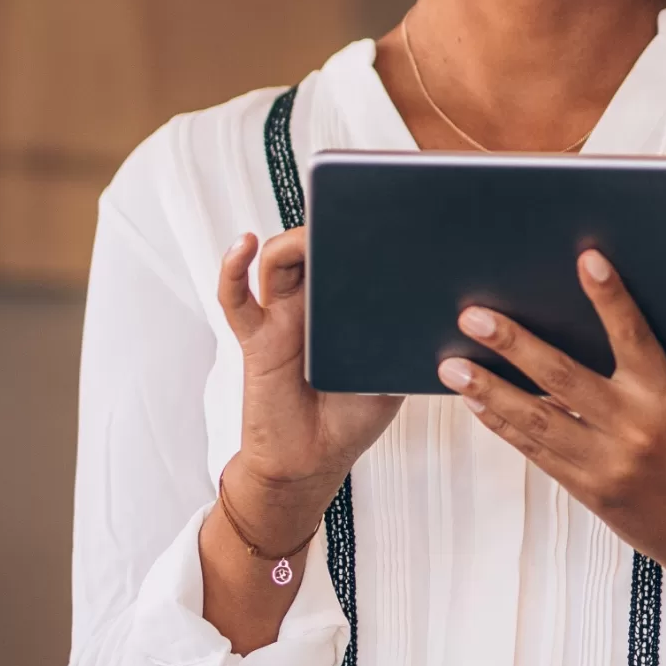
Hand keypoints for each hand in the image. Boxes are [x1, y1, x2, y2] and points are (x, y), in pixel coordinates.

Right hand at [214, 227, 401, 555]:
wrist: (313, 461)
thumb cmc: (353, 416)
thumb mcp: (394, 375)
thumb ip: (404, 342)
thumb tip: (433, 309)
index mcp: (350, 304)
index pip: (354, 251)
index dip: (366, 226)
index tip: (390, 204)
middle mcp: (314, 301)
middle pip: (315, 244)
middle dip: (330, 222)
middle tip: (351, 206)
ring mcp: (282, 316)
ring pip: (277, 260)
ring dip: (292, 240)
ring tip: (310, 232)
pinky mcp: (257, 337)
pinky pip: (236, 299)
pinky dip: (232, 268)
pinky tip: (240, 245)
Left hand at [443, 253, 665, 665]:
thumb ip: (642, 378)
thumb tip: (582, 338)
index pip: (634, 337)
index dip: (610, 298)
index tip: (587, 260)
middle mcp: (634, 429)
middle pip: (562, 377)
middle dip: (514, 344)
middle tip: (475, 317)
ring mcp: (606, 463)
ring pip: (535, 418)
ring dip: (489, 388)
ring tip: (454, 365)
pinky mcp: (587, 490)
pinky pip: (535, 451)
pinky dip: (502, 423)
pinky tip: (478, 403)